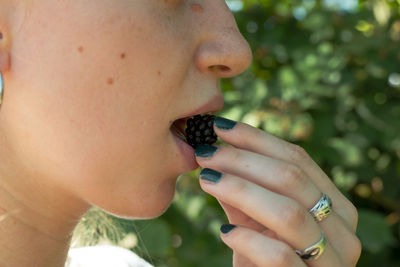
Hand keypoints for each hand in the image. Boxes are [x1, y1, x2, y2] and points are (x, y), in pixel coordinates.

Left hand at [195, 117, 360, 266]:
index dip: (256, 139)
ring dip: (240, 190)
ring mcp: (332, 261)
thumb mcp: (257, 220)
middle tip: (205, 153)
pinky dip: (248, 239)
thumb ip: (246, 189)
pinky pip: (279, 255)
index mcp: (334, 206)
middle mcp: (342, 230)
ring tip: (207, 180)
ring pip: (289, 212)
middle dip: (242, 160)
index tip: (220, 127)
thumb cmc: (264, 258)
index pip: (298, 159)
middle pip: (293, 179)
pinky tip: (224, 231)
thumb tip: (217, 149)